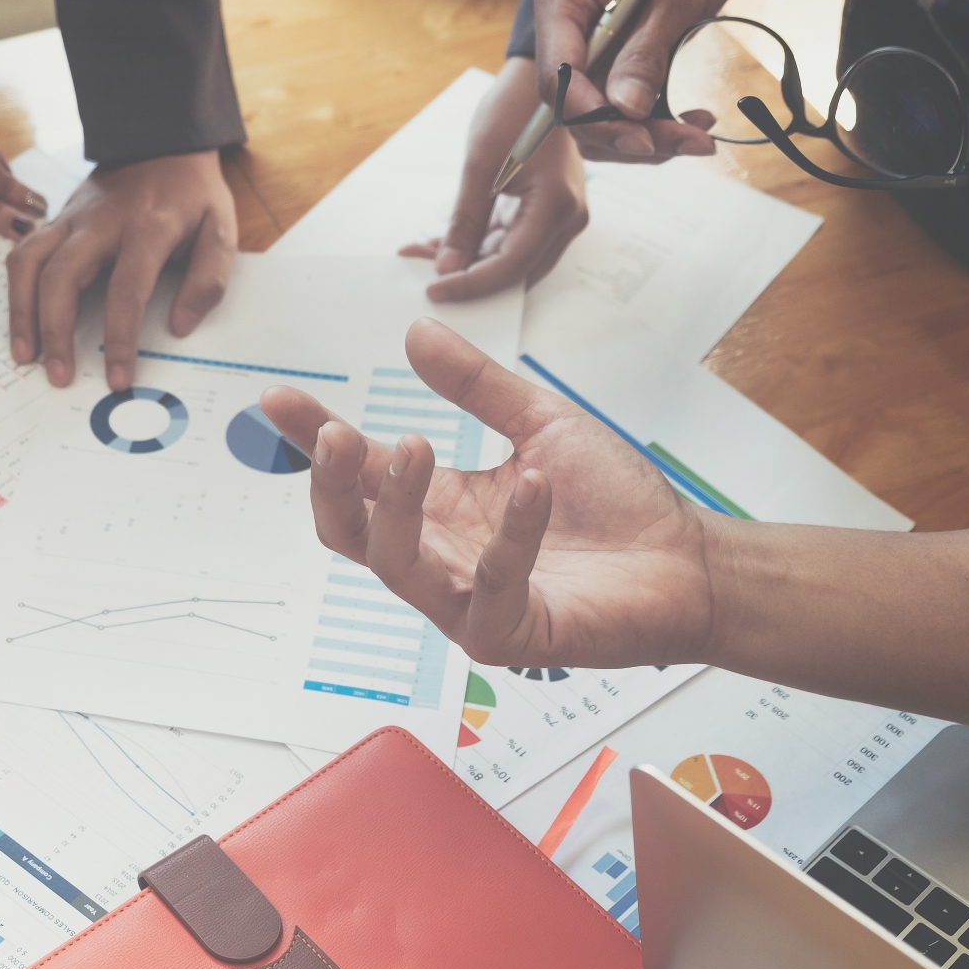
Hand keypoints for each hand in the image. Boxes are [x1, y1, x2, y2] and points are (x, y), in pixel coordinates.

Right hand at [7, 151, 235, 388]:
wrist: (162, 139)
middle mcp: (100, 222)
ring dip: (22, 312)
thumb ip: (208, 279)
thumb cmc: (192, 193)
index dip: (119, 338)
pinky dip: (15, 288)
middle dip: (55, 331)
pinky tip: (21, 318)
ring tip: (26, 354)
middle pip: (61, 277)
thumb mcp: (220, 229)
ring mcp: (71, 218)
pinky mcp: (56, 219)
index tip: (118, 377)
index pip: (126, 290)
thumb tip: (179, 325)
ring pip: (29, 263)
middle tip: (58, 374)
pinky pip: (23, 252)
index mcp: (147, 227)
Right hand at [259, 318, 719, 668]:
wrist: (690, 562)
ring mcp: (467, 604)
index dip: (313, 440)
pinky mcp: (511, 636)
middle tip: (339, 435)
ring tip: (416, 445)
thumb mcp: (538, 424)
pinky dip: (509, 535)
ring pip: (397, 565)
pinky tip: (532, 485)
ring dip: (397, 506)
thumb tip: (416, 332)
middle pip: (349, 532)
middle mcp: (440, 558)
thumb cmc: (616, 505)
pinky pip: (491, 587)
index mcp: (438, 510)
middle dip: (333, 484)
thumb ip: (475, 386)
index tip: (278, 398)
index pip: (357, 477)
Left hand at [401, 58, 588, 300]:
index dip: (470, 284)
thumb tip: (447, 266)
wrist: (541, 78)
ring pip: (513, 260)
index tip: (434, 289)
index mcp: (556, 206)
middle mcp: (568, 218)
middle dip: (468, 277)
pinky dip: (479, 244)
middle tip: (424, 277)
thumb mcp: (481, 165)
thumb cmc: (516, 109)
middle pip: (516, 271)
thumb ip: (465, 221)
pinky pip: (513, 240)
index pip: (510, 266)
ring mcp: (562, 216)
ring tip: (424, 252)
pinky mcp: (549, 210)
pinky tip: (444, 241)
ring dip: (469, 261)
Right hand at [536, 0, 729, 160]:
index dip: (592, 114)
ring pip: (597, 120)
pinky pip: (621, 110)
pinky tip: (690, 121)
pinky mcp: (614, 66)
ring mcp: (590, 53)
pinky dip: (654, 124)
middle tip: (689, 141)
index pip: (557, 76)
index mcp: (562, 0)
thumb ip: (644, 48)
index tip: (639, 135)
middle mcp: (567, 33)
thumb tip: (627, 108)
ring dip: (646, 139)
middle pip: (576, 108)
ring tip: (698, 136)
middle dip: (629, 134)